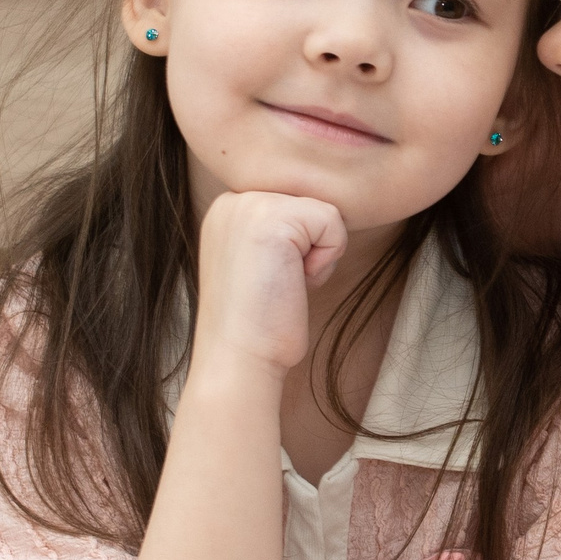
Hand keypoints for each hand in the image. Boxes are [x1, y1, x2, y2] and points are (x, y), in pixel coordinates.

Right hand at [192, 190, 347, 374]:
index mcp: (227, 208)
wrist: (239, 359)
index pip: (297, 206)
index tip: (268, 280)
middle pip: (312, 206)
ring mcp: (247, 205)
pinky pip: (332, 222)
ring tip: (282, 283)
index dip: (299, 249)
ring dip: (318, 256)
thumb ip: (280, 232)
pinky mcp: (270, 218)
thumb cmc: (258, 324)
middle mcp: (232, 200)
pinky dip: (324, 261)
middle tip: (276, 284)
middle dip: (309, 250)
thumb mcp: (261, 261)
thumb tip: (321, 217)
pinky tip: (292, 283)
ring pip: (324, 212)